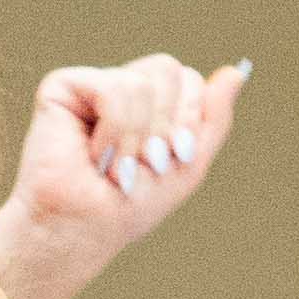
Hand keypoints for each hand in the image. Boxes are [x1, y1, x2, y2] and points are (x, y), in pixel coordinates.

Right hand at [8, 50, 249, 242]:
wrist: (83, 229)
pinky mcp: (62, 86)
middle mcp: (120, 88)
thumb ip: (214, 118)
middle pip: (169, 70)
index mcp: (148, 104)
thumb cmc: (130, 206)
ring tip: (116, 167)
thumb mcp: (190, 165)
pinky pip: (113, 86)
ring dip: (138, 136)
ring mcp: (91, 84)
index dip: (188, 121)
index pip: (189, 81)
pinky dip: (115, 128)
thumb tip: (236, 72)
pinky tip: (94, 154)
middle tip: (145, 163)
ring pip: (143, 81)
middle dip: (165, 126)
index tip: (170, 159)